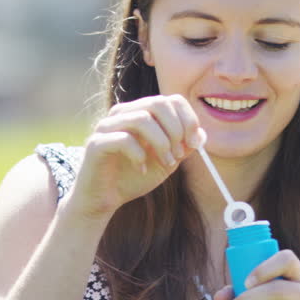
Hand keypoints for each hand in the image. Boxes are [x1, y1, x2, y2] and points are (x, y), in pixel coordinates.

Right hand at [70, 94, 205, 218]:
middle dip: (176, 130)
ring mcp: (107, 126)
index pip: (170, 99)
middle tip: (179, 155)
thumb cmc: (133, 177)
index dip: (188, 119)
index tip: (194, 143)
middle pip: (158, 103)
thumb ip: (183, 148)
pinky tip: (141, 170)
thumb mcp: (166, 162)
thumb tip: (202, 135)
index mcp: (140, 112)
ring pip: (142, 119)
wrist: (103, 199)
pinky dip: (139, 156)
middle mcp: (122, 113)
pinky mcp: (96, 143)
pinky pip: (124, 139)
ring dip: (161, 143)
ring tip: (166, 163)